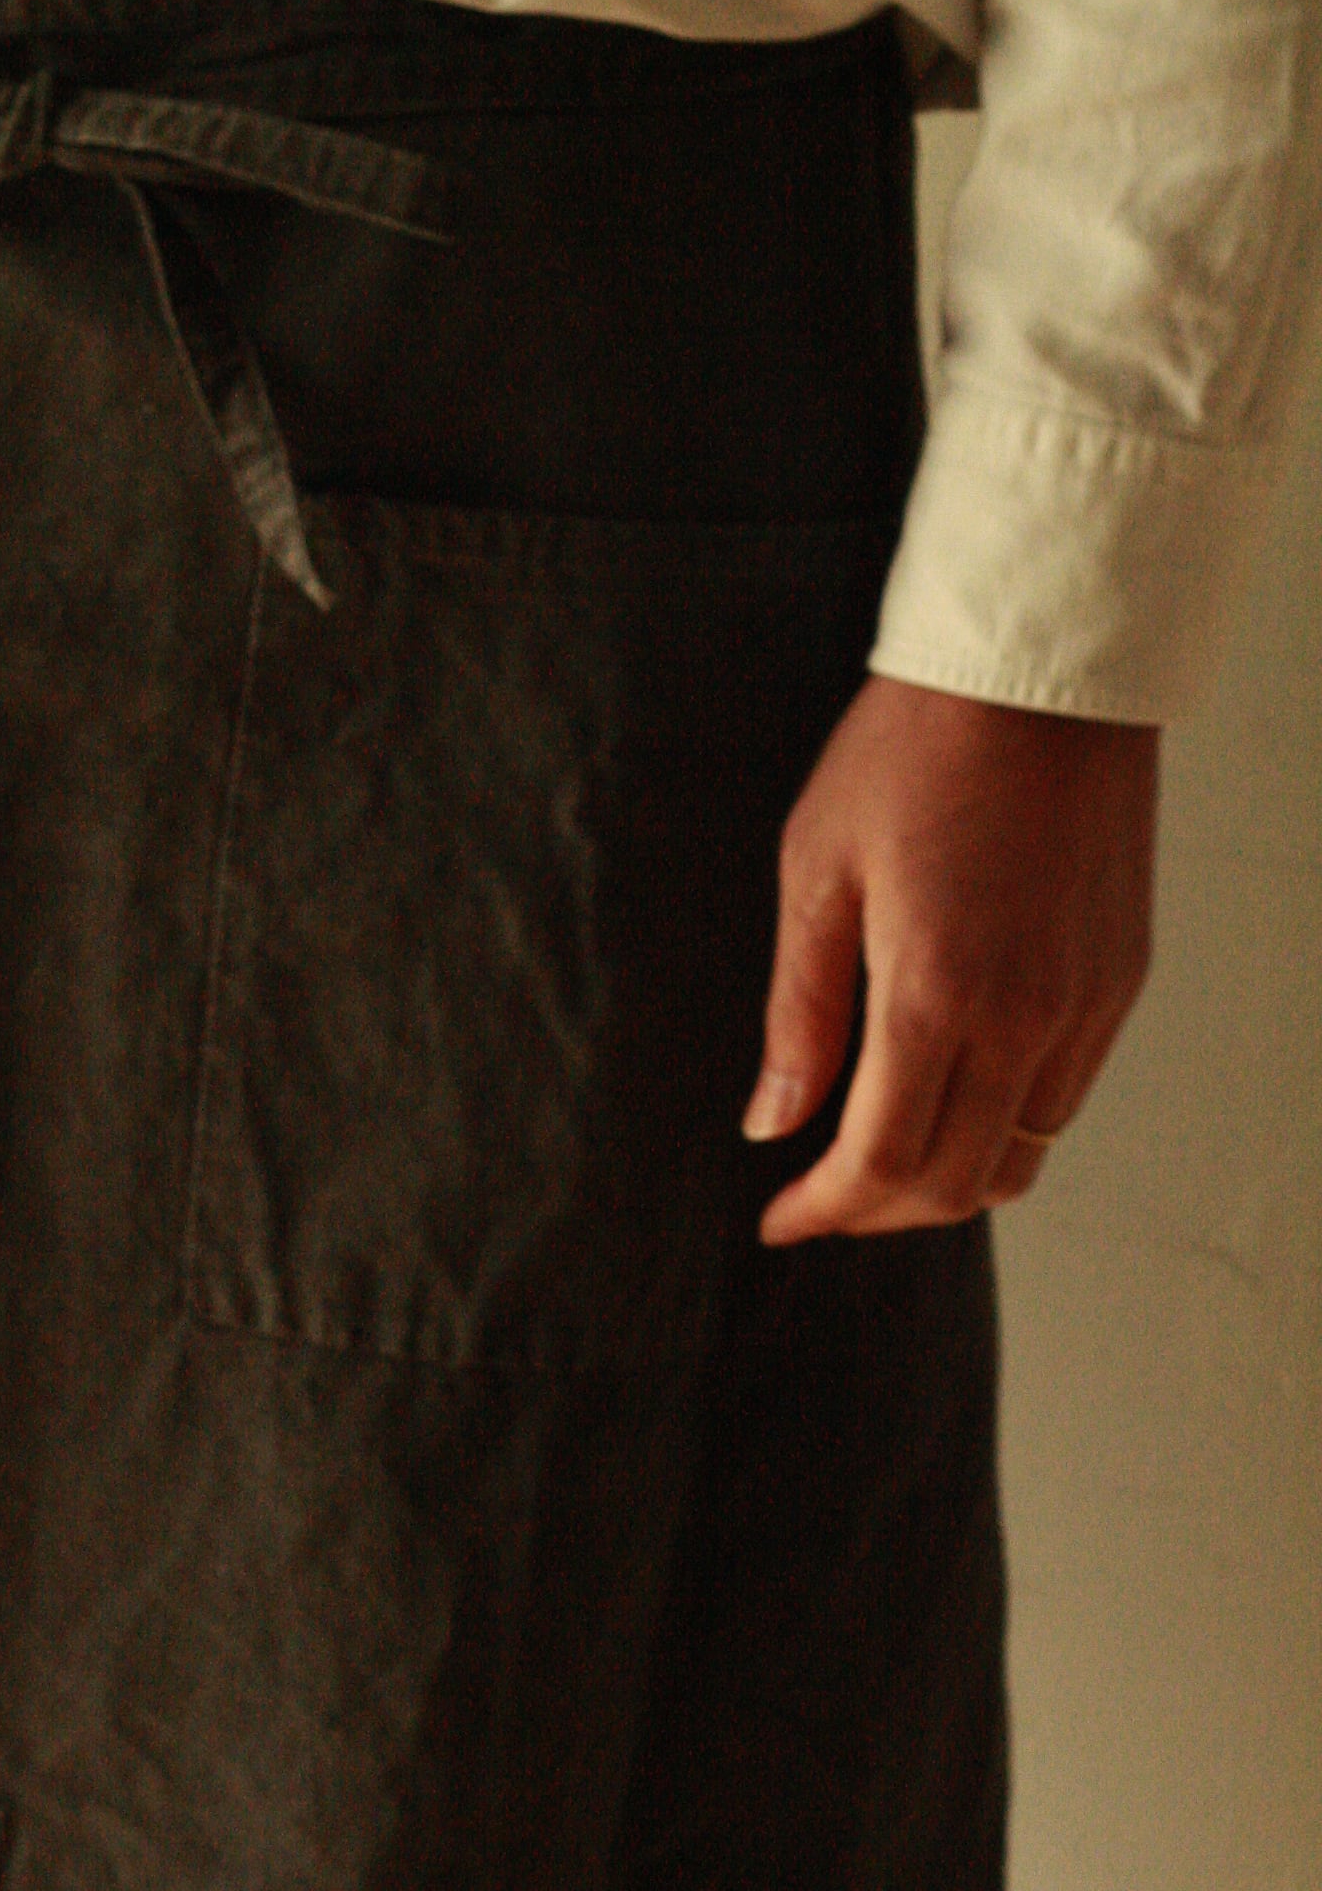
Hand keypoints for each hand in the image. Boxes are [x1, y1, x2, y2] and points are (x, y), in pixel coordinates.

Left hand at [745, 672, 1158, 1243]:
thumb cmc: (916, 750)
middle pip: (956, 1185)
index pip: (881, 1163)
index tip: (781, 1220)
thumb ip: (798, 1016)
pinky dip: (1001, 1126)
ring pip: (1019, 1156)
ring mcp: (1085, 1003)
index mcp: (937, 995)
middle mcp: (1026, 1017)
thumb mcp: (817, 876)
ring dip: (945, 1181)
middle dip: (878, 1214)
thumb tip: (770, 1124)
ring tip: (882, 1159)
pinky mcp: (1120, 979)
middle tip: (822, 1201)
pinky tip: (951, 1095)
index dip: (825, 1211)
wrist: (1043, 671)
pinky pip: (1063, 1099)